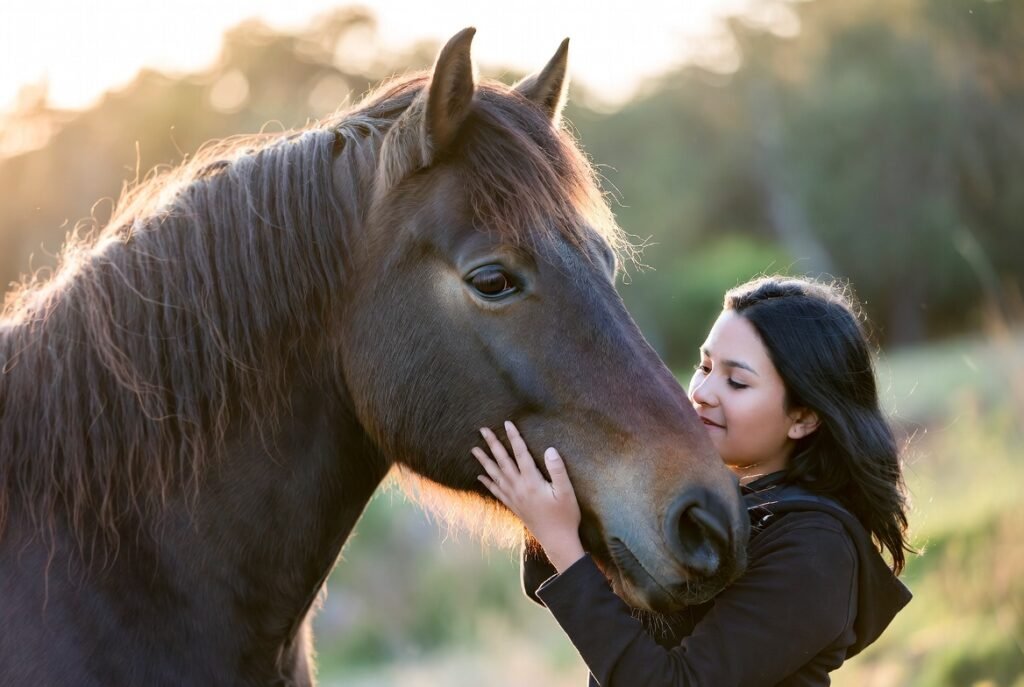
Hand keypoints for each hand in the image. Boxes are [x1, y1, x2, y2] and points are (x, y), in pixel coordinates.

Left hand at [473, 421, 584, 572]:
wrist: (557, 541)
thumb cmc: (566, 516)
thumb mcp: (567, 492)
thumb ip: (558, 470)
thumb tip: (549, 449)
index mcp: (532, 481)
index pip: (521, 454)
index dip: (514, 437)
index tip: (507, 423)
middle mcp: (519, 488)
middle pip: (503, 461)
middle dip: (493, 444)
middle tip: (482, 430)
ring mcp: (514, 498)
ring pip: (495, 475)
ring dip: (485, 461)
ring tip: (474, 449)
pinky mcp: (514, 506)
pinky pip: (496, 491)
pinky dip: (487, 482)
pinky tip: (480, 476)